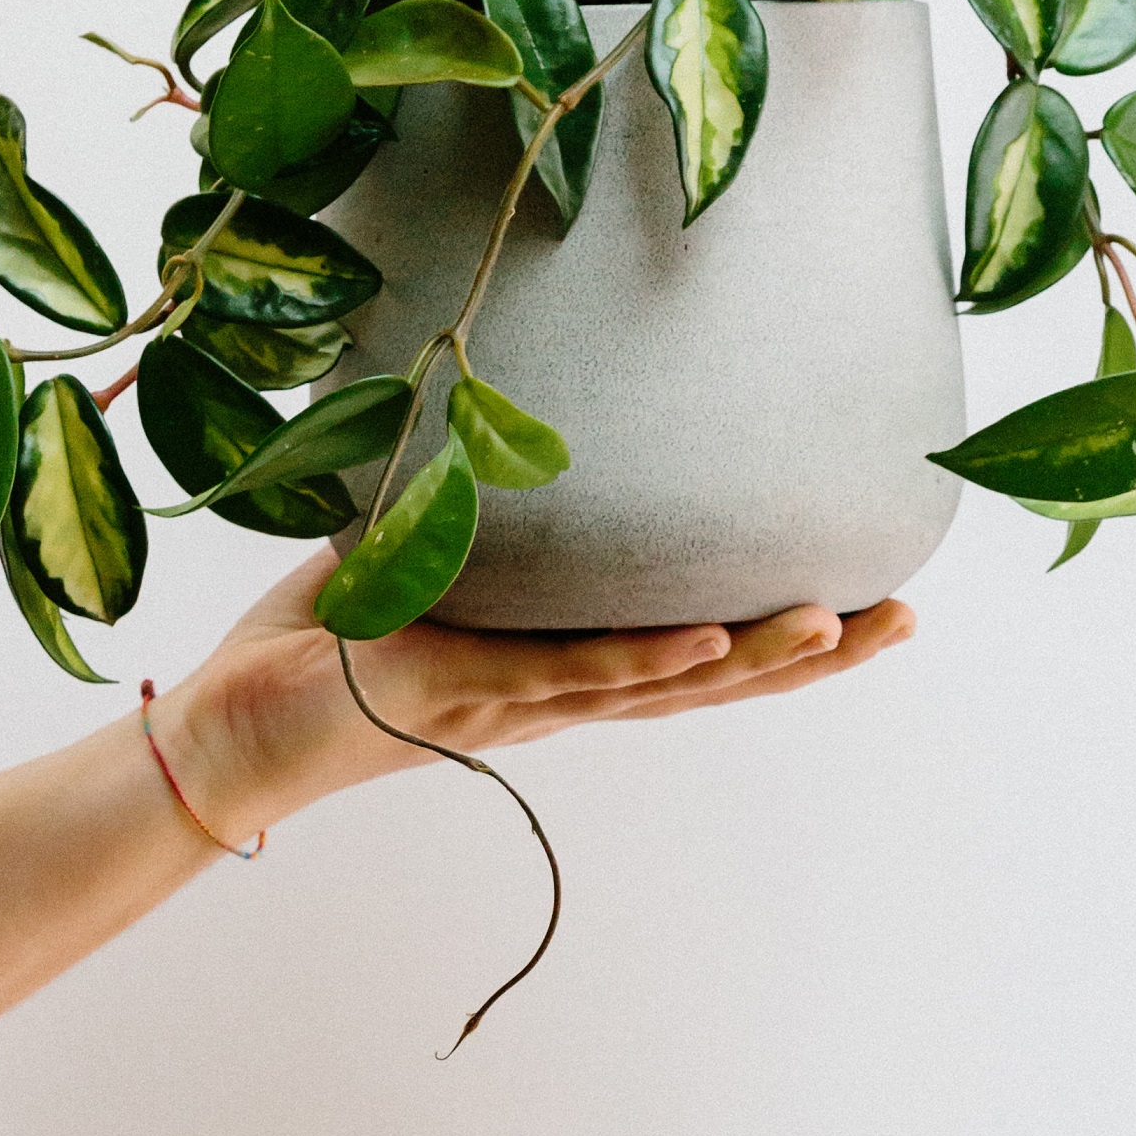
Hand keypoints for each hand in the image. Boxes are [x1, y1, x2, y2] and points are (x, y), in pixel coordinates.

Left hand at [146, 554, 915, 840]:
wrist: (227, 729)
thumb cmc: (316, 645)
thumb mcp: (415, 556)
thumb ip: (475, 506)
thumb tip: (509, 407)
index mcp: (556, 669)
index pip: (694, 653)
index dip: (784, 637)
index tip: (871, 603)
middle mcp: (556, 697)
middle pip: (714, 680)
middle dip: (815, 656)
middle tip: (908, 619)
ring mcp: (519, 701)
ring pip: (666, 683)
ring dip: (758, 656)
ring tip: (841, 623)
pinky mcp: (466, 695)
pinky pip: (573, 674)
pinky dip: (645, 658)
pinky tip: (711, 638)